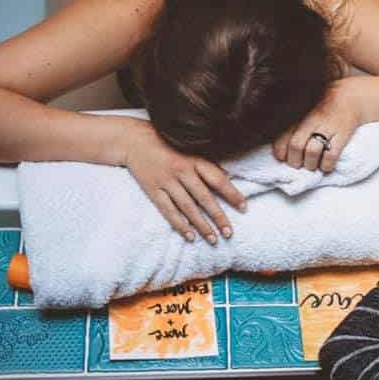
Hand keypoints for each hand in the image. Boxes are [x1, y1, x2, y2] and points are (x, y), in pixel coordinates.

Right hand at [122, 120, 246, 243]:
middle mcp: (182, 170)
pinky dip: (179, 224)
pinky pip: (168, 210)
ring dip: (201, 225)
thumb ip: (206, 164)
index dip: (232, 194)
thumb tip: (228, 179)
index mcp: (194, 159)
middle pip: (204, 197)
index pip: (218, 180)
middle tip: (229, 233)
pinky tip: (190, 236)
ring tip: (213, 239)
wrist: (134, 140)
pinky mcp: (153, 189)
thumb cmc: (167, 144)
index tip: (244, 208)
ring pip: (188, 207)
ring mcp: (166, 181)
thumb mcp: (190, 148)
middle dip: (218, 217)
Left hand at [272, 78, 365, 172]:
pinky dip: (326, 165)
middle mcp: (312, 118)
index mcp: (299, 113)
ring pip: (311, 151)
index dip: (280, 151)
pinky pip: (331, 155)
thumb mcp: (303, 106)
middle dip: (294, 161)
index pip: (282, 136)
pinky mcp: (343, 133)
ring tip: (311, 166)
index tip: (283, 157)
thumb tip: (277, 145)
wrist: (352, 96)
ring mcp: (328, 125)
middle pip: (295, 145)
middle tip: (297, 164)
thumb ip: (290, 121)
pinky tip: (325, 165)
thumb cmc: (323, 104)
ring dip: (310, 164)